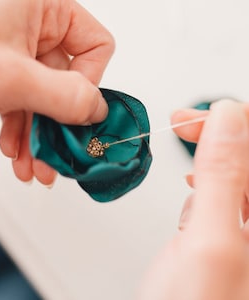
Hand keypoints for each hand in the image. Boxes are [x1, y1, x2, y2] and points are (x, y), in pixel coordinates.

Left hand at [0, 0, 113, 184]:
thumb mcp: (9, 78)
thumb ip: (63, 96)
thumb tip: (98, 110)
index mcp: (45, 7)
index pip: (95, 46)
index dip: (89, 83)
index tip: (74, 113)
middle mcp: (37, 27)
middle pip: (69, 82)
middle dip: (58, 124)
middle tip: (57, 154)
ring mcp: (21, 51)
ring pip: (46, 99)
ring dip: (40, 136)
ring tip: (34, 165)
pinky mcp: (6, 71)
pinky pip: (26, 103)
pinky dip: (22, 131)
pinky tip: (15, 152)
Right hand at [138, 100, 248, 299]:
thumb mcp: (209, 241)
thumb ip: (222, 175)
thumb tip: (227, 117)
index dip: (244, 125)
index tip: (211, 113)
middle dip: (222, 136)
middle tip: (185, 120)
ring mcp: (246, 235)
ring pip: (236, 176)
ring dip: (209, 159)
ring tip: (186, 152)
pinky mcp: (225, 238)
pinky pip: (221, 196)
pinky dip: (202, 185)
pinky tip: (192, 192)